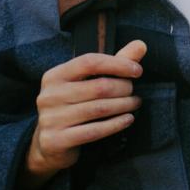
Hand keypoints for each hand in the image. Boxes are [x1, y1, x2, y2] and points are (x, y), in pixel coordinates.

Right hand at [18, 40, 146, 189]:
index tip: (137, 71)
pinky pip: (94, 130)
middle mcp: (49, 96)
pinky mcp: (56, 140)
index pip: (89, 62)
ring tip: (135, 104)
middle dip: (123, 88)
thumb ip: (114, 63)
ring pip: (99, 109)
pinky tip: (128, 119)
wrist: (49, 144)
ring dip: (124, 105)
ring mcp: (51, 119)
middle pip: (98, 87)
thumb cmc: (73, 106)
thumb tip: (141, 45)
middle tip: (134, 92)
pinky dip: (116, 124)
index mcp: (54, 76)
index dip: (117, 64)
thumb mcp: (87, 82)